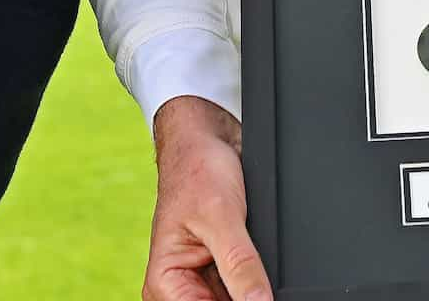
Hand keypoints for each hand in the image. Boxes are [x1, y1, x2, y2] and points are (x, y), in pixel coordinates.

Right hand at [145, 95, 270, 300]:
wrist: (207, 142)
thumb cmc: (197, 171)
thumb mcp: (221, 216)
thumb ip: (240, 263)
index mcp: (165, 283)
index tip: (262, 296)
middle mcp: (181, 288)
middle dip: (248, 295)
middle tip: (258, 267)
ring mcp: (205, 282)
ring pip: (241, 299)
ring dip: (255, 288)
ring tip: (254, 251)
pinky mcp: (225, 272)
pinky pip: (248, 289)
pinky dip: (259, 281)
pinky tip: (263, 265)